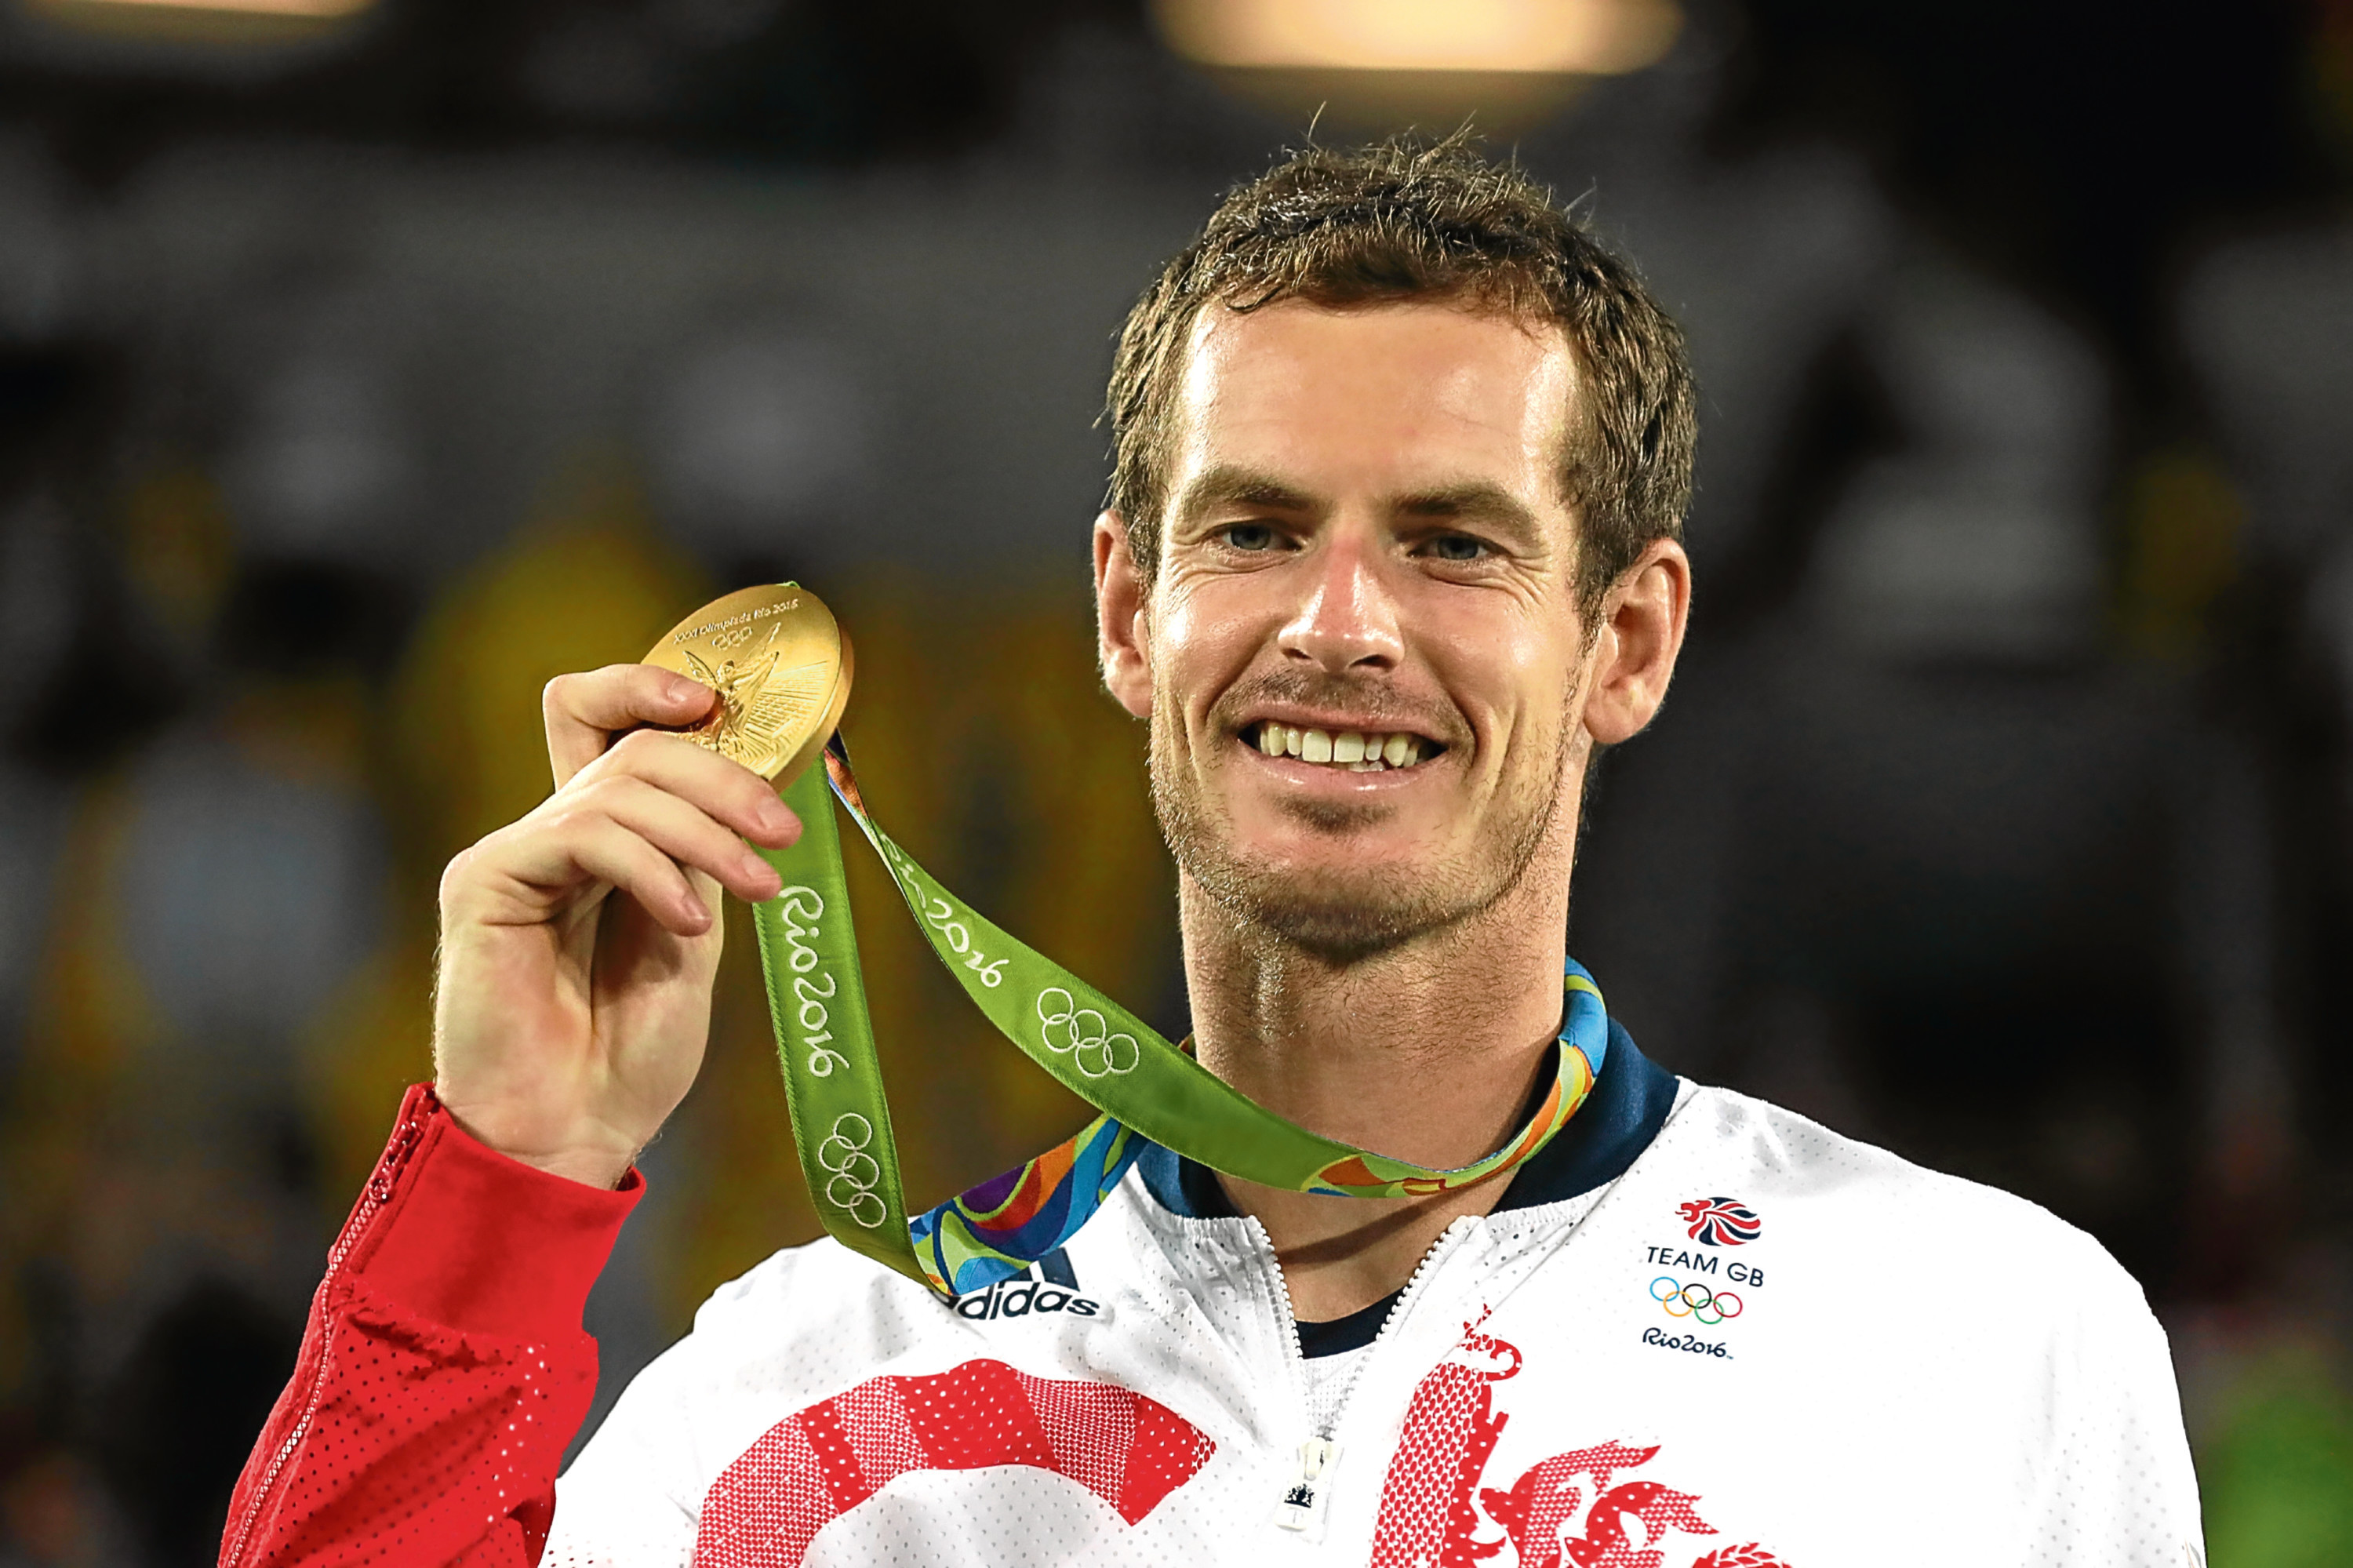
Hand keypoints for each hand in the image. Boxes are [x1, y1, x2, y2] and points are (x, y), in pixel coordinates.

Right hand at [431, 665, 799, 1187]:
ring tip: (757, 887)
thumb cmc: (628, 1055)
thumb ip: (698, 860)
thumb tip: (744, 788)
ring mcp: (514, 855)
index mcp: (598, 840)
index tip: (721, 707)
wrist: (571, 1137)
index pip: (605, 720)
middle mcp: (551, 834)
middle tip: (779, 832)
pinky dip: (651, 870)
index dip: (651, 688)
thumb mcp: (689, 939)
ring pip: (619, 787)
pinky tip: (686, 925)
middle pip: (631, 744)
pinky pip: (584, 835)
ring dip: (705, 833)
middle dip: (719, 776)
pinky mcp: (486, 883)